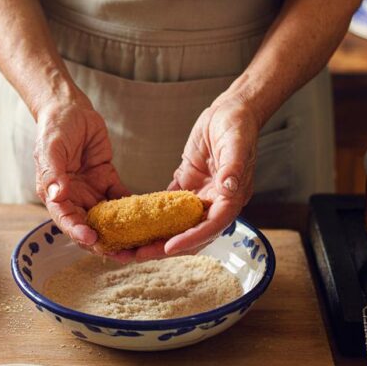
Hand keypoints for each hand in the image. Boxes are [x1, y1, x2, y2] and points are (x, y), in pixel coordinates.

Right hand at [34, 97, 128, 254]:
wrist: (70, 108)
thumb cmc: (54, 127)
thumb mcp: (50, 148)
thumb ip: (53, 173)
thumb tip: (58, 196)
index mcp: (55, 194)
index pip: (67, 220)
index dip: (79, 233)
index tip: (94, 240)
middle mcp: (73, 197)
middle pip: (89, 227)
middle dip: (105, 243)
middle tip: (124, 254)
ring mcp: (91, 191)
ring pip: (107, 219)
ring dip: (122, 232)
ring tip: (140, 245)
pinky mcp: (107, 180)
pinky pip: (121, 199)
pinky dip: (134, 209)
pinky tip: (150, 219)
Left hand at [132, 94, 262, 260]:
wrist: (232, 111)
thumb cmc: (238, 126)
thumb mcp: (237, 143)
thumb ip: (233, 167)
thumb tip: (228, 187)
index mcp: (231, 198)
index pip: (211, 226)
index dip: (190, 239)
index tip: (169, 247)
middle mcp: (215, 203)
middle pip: (190, 234)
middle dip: (164, 247)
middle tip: (136, 255)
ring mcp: (200, 196)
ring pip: (176, 226)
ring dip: (154, 238)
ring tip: (128, 247)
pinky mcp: (186, 186)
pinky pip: (167, 207)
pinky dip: (151, 217)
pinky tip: (130, 224)